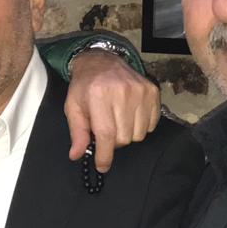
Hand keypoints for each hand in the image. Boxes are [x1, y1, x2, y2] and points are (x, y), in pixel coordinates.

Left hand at [64, 50, 158, 172]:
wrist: (102, 61)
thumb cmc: (85, 86)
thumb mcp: (73, 107)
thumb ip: (77, 132)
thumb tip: (76, 155)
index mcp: (99, 96)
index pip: (106, 134)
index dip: (104, 155)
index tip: (102, 166)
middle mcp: (122, 92)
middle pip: (123, 138)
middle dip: (113, 142)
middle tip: (106, 130)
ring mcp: (140, 91)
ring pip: (138, 134)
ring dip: (127, 135)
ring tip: (117, 121)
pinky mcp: (152, 91)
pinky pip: (151, 125)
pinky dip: (140, 126)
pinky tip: (129, 115)